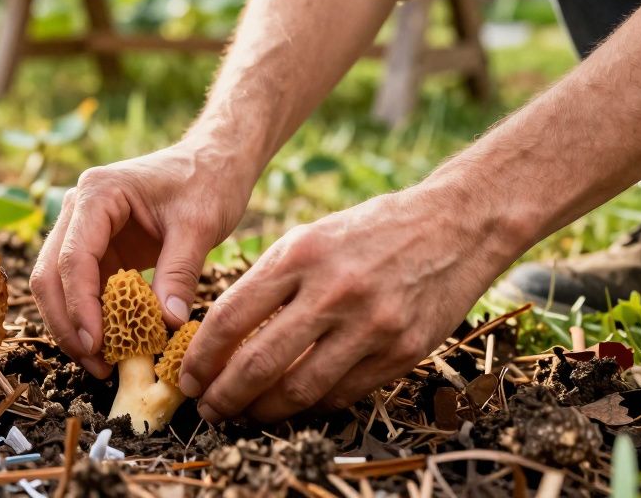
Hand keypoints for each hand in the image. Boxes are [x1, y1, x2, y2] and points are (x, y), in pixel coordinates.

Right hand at [30, 141, 254, 377]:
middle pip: (50, 274)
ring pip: (58, 286)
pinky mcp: (97, 248)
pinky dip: (91, 318)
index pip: (73, 257)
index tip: (96, 345)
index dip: (80, 305)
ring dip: (73, 326)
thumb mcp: (201, 225)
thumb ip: (180, 273)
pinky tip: (111, 346)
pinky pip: (82, 289)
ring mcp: (83, 229)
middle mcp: (79, 209)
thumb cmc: (207, 181)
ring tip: (101, 364)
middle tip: (95, 364)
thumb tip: (167, 324)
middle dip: (67, 323)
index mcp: (98, 193)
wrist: (213, 161)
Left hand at [181, 183, 516, 422]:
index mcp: (300, 256)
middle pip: (259, 362)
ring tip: (245, 414)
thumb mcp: (309, 238)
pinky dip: (310, 406)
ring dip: (263, 411)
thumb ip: (268, 282)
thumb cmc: (370, 231)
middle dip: (224, 395)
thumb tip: (221, 334)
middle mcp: (333, 291)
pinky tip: (291, 406)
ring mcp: (370, 325)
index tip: (187, 376)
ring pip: (299, 389)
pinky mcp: (402, 351)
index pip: (232, 316)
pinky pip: (342, 394)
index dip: (202, 356)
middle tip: (208, 408)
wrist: (454, 226)